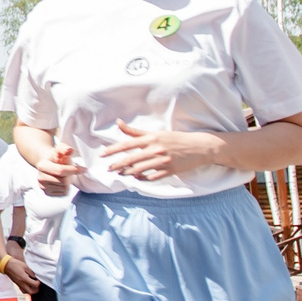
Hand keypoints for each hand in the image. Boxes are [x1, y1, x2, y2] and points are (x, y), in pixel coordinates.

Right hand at [0, 254, 39, 295]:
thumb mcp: (25, 266)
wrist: (6, 265)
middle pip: (31, 292)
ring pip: (27, 292)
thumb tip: (36, 277)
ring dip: (31, 290)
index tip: (38, 279)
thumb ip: (31, 273)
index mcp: (24, 278)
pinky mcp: (17, 284)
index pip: (35, 285)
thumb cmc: (16, 264)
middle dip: (36, 289)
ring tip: (32, 285)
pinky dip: (27, 290)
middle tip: (37, 284)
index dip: (38, 283)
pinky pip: (23, 290)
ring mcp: (18, 284)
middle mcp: (21, 283)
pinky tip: (28, 285)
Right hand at [33, 143, 82, 194]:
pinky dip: (66, 187)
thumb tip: (69, 150)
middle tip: (69, 171)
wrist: (48, 164)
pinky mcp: (48, 193)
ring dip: (68, 181)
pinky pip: (63, 193)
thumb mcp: (60, 150)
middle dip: (70, 176)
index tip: (84, 169)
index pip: (61, 171)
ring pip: (64, 188)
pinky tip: (62, 181)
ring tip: (64, 175)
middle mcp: (40, 178)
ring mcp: (43, 187)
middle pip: (64, 181)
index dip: (74, 170)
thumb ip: (64, 148)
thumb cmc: (56, 157)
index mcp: (42, 166)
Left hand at [99, 121, 226, 181]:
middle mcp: (156, 149)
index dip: (113, 150)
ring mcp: (163, 161)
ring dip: (128, 173)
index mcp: (151, 138)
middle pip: (131, 159)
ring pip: (140, 170)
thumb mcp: (156, 133)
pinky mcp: (170, 170)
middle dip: (117, 164)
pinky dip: (143, 178)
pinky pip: (152, 177)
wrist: (199, 147)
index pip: (127, 144)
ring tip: (119, 174)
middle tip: (108, 168)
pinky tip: (136, 178)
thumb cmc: (175, 139)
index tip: (102, 154)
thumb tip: (118, 122)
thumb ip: (136, 131)